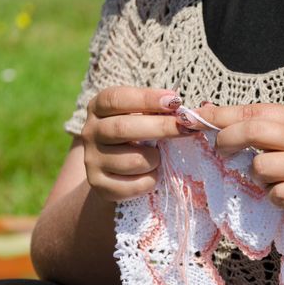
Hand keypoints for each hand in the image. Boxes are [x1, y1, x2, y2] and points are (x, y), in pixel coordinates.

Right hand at [82, 86, 187, 201]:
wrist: (113, 173)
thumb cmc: (136, 137)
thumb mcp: (142, 117)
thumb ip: (159, 112)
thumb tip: (193, 113)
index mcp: (98, 108)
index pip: (117, 99)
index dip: (146, 98)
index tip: (174, 101)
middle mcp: (90, 132)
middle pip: (123, 128)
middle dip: (160, 127)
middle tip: (186, 127)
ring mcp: (92, 160)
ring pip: (133, 160)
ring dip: (155, 159)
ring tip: (159, 158)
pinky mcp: (99, 185)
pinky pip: (133, 185)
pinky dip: (150, 181)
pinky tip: (152, 175)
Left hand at [178, 103, 283, 230]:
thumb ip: (255, 124)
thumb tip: (207, 110)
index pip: (252, 112)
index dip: (220, 117)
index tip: (196, 120)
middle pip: (254, 132)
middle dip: (227, 141)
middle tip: (219, 152)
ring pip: (261, 167)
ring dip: (256, 177)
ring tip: (271, 179)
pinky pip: (277, 195)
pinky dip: (274, 198)